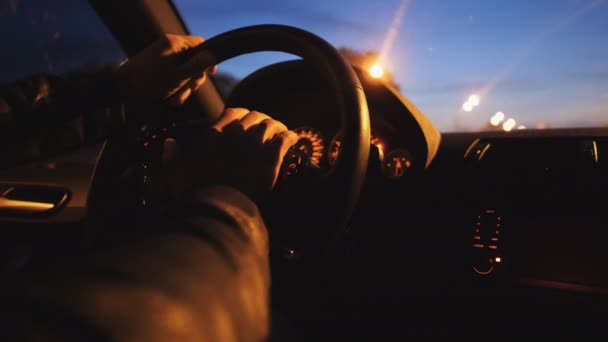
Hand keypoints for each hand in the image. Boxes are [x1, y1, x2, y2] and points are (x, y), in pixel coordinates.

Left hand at [116, 34, 216, 104]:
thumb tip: (212, 56)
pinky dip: (173, 89)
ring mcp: (163, 58)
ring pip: (184, 72)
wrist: (121, 89)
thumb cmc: (149, 82)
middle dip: (192, 79)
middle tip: (187, 90)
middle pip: (193, 61)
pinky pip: (173, 77)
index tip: (211, 73)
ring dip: (182, 88)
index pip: (200, 44)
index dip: (208, 58)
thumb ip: (197, 66)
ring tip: (173, 99)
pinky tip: (168, 99)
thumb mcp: (178, 76)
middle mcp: (169, 47)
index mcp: (174, 43)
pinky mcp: (157, 68)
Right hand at [162, 108, 298, 203]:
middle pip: (256, 116)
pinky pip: (285, 139)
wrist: (219, 208)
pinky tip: (294, 140)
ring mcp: (255, 144)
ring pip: (272, 125)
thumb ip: (171, 157)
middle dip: (262, 120)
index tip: (247, 120)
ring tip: (283, 132)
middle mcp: (237, 133)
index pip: (234, 112)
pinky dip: (290, 137)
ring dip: (278, 127)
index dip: (243, 115)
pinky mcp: (271, 158)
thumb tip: (169, 144)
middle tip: (268, 128)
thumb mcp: (175, 174)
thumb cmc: (194, 193)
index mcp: (215, 133)